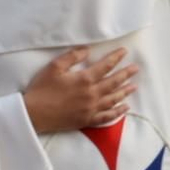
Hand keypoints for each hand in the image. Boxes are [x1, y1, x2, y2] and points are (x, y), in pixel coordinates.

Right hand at [23, 47, 138, 134]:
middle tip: (136, 68)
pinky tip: (124, 108)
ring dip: (125, 92)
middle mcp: (92, 94)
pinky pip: (106, 117)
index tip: (124, 52)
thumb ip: (72, 56)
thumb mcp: (54, 67)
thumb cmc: (41, 89)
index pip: (105, 66)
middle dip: (126, 74)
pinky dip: (117, 112)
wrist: (33, 115)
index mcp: (84, 80)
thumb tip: (87, 49)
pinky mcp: (87, 120)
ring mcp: (91, 109)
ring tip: (134, 86)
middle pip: (113, 82)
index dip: (116, 58)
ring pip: (113, 99)